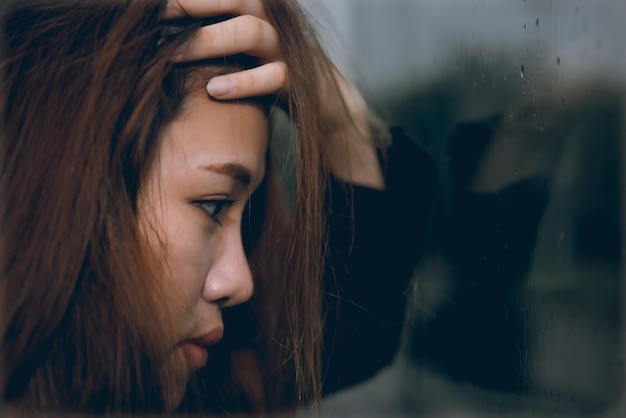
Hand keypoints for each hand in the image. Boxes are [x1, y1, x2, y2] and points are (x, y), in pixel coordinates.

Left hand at [162, 0, 286, 98]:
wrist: (311, 86)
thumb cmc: (255, 62)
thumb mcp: (232, 38)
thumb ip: (206, 29)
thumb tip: (158, 25)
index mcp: (251, 6)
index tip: (153, 6)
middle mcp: (267, 20)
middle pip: (235, 0)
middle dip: (193, 7)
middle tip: (156, 22)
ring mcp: (280, 48)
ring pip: (251, 32)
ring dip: (210, 42)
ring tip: (174, 56)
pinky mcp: (292, 78)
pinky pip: (272, 76)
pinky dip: (242, 82)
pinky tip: (213, 90)